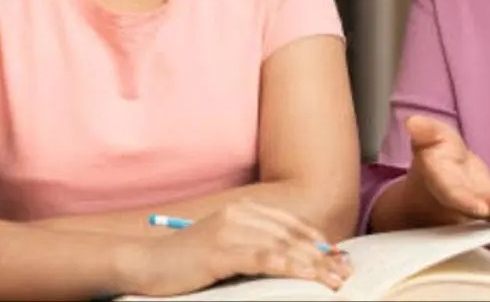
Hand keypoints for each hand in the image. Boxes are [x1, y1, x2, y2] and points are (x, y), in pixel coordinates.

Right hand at [132, 200, 351, 296]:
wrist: (145, 264)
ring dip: (314, 265)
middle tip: (344, 273)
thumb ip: (254, 246)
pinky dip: (291, 268)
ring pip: (284, 247)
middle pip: (292, 235)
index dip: (317, 242)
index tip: (338, 258)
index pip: (290, 225)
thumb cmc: (185, 262)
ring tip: (334, 280)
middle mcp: (239, 214)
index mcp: (242, 209)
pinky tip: (308, 277)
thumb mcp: (225, 247)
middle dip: (322, 256)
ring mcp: (230, 230)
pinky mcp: (221, 250)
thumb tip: (290, 259)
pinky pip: (264, 259)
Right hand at [404, 115, 489, 223]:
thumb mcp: (427, 137)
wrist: (437, 178)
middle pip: (481, 208)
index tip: (481, 208)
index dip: (465, 202)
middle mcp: (460, 200)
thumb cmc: (433, 154)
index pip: (451, 195)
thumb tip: (413, 123)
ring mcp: (478, 206)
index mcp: (441, 182)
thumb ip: (424, 131)